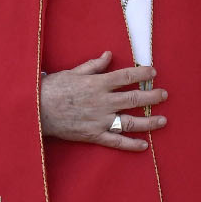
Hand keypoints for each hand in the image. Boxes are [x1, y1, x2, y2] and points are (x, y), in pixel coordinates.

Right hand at [39, 51, 167, 151]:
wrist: (36, 110)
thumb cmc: (53, 88)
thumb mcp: (73, 72)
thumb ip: (94, 65)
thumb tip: (109, 55)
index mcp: (97, 83)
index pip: (126, 76)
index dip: (142, 73)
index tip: (153, 71)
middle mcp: (102, 101)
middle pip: (133, 98)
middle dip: (152, 96)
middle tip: (164, 95)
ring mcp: (99, 120)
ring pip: (129, 121)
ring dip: (149, 121)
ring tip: (163, 120)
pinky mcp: (93, 135)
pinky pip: (116, 141)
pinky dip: (131, 144)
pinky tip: (144, 146)